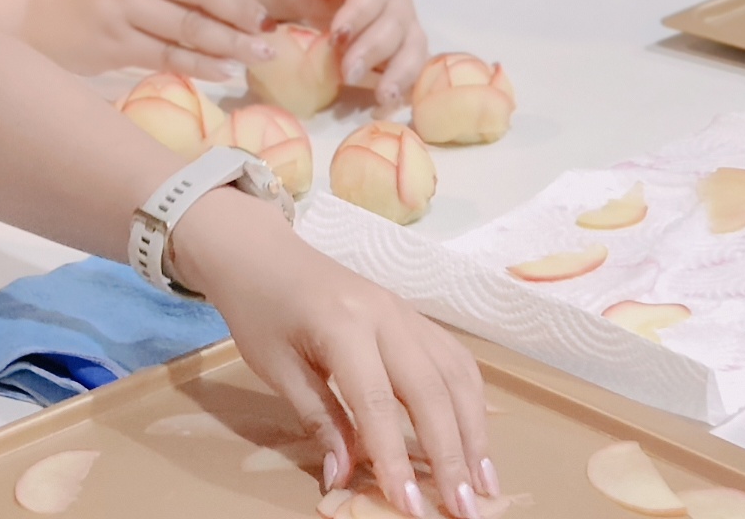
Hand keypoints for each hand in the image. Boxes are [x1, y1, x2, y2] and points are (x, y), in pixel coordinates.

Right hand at [22, 0, 285, 82]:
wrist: (38, 10)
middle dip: (242, 9)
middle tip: (268, 28)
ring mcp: (119, 5)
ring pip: (189, 27)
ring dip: (232, 44)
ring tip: (261, 54)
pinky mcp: (113, 43)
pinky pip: (169, 56)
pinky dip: (203, 65)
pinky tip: (226, 70)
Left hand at [171, 188, 494, 514]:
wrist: (261, 252)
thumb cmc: (260, 310)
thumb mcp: (276, 368)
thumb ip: (319, 420)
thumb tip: (345, 478)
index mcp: (343, 324)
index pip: (377, 403)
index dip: (396, 459)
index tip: (411, 508)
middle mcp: (384, 314)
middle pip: (431, 391)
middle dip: (451, 455)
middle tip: (465, 509)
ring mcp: (404, 310)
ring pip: (455, 374)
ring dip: (474, 431)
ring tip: (484, 481)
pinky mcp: (412, 314)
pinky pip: (453, 357)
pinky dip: (470, 399)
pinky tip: (476, 435)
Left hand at [277, 0, 427, 108]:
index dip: (361, 14)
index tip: (337, 36)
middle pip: (396, 21)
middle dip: (374, 50)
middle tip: (348, 74)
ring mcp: (396, 17)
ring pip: (412, 45)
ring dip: (400, 72)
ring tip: (382, 99)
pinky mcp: (395, 42)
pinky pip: (409, 62)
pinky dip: (404, 84)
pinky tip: (389, 105)